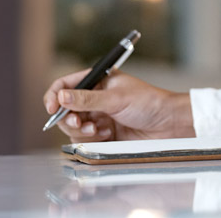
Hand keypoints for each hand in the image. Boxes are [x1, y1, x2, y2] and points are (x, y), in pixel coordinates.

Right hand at [42, 69, 193, 142]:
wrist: (168, 125)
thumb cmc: (149, 103)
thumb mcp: (116, 98)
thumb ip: (87, 99)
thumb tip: (62, 97)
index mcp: (97, 81)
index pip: (65, 85)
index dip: (54, 95)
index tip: (51, 107)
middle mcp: (94, 98)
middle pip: (65, 109)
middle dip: (68, 118)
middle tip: (78, 123)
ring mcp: (98, 117)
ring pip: (72, 127)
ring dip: (81, 130)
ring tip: (98, 131)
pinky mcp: (103, 135)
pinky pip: (84, 140)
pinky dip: (91, 139)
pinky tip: (107, 135)